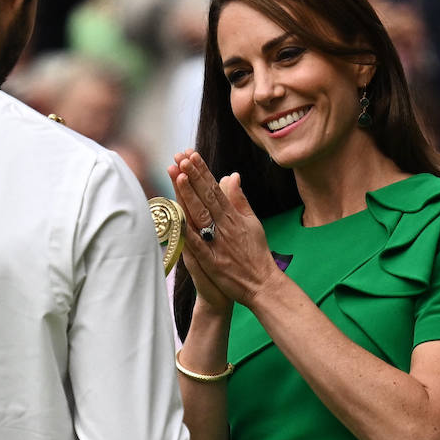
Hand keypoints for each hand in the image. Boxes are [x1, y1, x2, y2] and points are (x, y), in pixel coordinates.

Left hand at [169, 151, 279, 308]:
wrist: (262, 284)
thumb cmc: (256, 253)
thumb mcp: (251, 222)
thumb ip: (239, 199)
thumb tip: (231, 176)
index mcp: (233, 216)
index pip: (215, 189)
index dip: (202, 172)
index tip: (191, 155)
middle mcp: (225, 227)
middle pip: (206, 197)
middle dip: (193, 176)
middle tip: (181, 157)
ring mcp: (218, 243)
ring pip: (200, 215)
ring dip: (188, 195)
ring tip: (177, 174)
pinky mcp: (212, 261)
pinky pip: (197, 244)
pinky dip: (187, 231)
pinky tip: (177, 216)